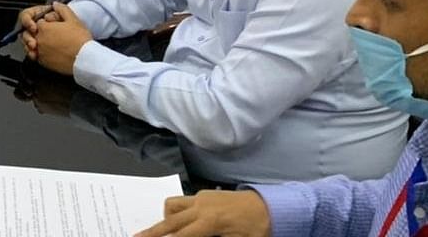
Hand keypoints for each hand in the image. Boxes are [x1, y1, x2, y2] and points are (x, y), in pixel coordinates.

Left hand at [21, 2, 90, 75]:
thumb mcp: (73, 19)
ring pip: (32, 45)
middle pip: (33, 33)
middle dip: (40, 32)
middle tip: (53, 34)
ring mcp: (40, 51)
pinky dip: (41, 54)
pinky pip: (36, 56)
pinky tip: (51, 52)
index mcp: (44, 28)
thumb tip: (55, 5)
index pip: (38, 22)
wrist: (84, 59)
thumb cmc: (80, 40)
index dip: (46, 22)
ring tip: (51, 44)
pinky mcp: (43, 62)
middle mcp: (39, 39)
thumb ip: (62, 9)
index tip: (53, 25)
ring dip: (39, 43)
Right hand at [134, 190, 271, 236]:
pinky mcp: (206, 194)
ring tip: (166, 231)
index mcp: (210, 222)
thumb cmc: (258, 230)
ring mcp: (202, 198)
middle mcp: (201, 207)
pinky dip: (178, 211)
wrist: (274, 207)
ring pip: (173, 205)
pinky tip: (185, 222)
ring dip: (167, 218)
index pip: (180, 235)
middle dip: (153, 231)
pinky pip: (184, 201)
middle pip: (170, 220)